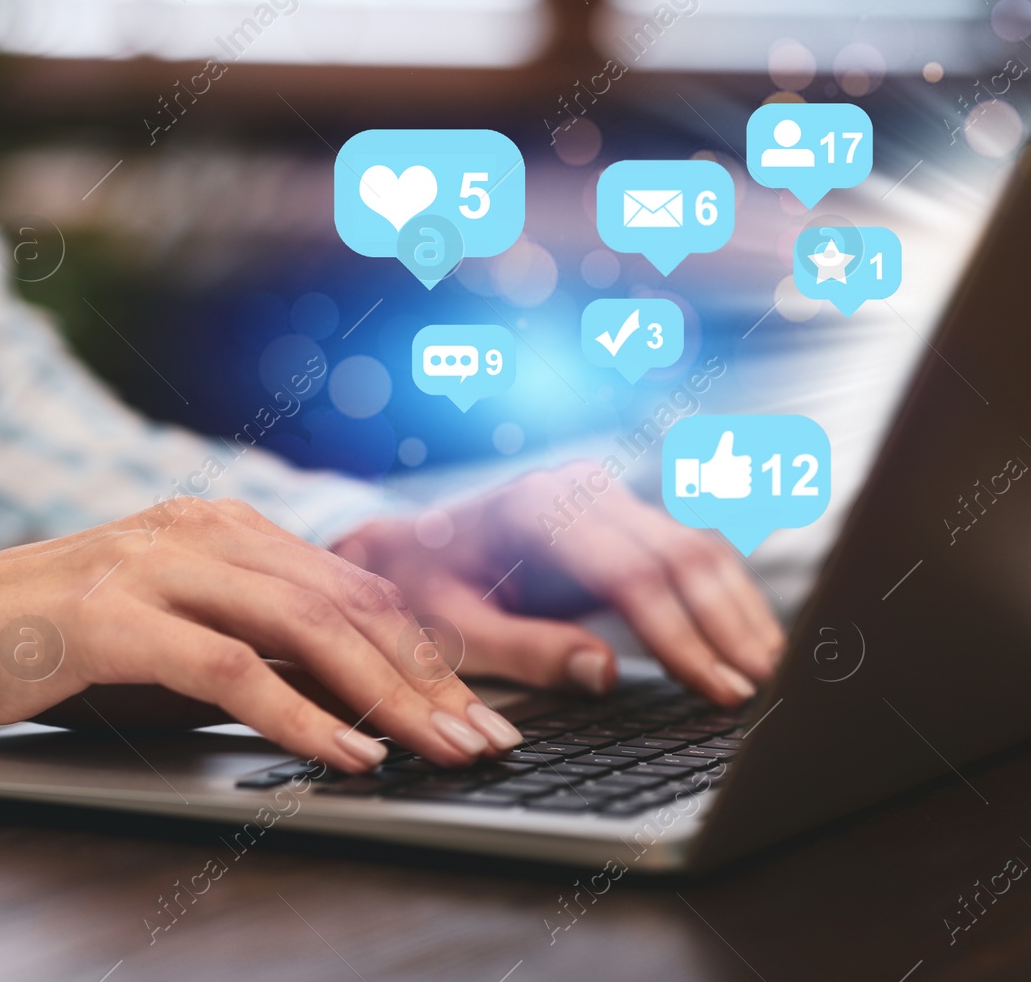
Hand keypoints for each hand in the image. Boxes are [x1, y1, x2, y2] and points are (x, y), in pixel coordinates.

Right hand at [0, 498, 522, 772]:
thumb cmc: (48, 644)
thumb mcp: (167, 640)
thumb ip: (250, 650)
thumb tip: (351, 701)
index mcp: (220, 526)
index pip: (352, 586)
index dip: (429, 649)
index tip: (486, 706)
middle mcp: (197, 529)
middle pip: (344, 602)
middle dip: (429, 677)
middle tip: (489, 738)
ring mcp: (152, 564)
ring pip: (300, 626)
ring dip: (384, 696)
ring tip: (442, 750)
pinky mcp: (109, 615)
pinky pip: (226, 666)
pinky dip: (295, 713)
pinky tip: (345, 753)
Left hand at [332, 462, 782, 706]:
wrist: (407, 551)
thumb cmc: (421, 593)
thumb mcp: (454, 629)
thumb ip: (526, 651)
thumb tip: (604, 674)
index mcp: (538, 509)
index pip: (634, 573)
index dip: (683, 635)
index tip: (719, 689)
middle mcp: (581, 490)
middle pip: (680, 555)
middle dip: (727, 626)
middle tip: (764, 690)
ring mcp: (606, 498)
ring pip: (697, 548)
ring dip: (739, 611)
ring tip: (773, 674)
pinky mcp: (623, 520)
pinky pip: (688, 554)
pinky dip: (725, 598)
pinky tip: (749, 642)